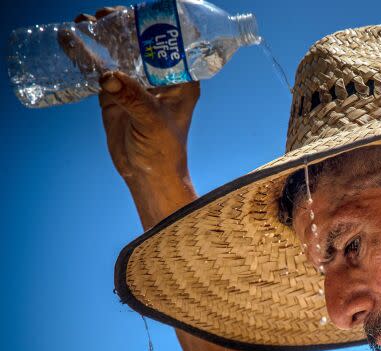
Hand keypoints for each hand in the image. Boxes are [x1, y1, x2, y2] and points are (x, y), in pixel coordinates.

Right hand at [72, 8, 200, 185]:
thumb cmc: (162, 151)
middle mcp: (160, 78)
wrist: (147, 175)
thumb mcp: (152, 122)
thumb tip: (108, 76)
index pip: (169, 44)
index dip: (152, 26)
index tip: (130, 14)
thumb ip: (133, 99)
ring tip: (83, 21)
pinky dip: (85, 55)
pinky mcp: (116, 94)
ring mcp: (136, 85)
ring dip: (101, 36)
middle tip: (101, 15)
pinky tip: (69, 40)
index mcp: (180, 81)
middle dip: (121, 26)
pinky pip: (99, 69)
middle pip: (140, 43)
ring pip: (118, 53)